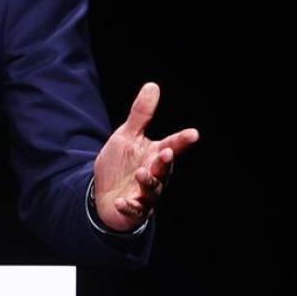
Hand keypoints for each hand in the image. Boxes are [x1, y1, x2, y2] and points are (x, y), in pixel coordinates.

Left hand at [92, 82, 198, 231]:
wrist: (103, 194)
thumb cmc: (119, 164)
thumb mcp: (125, 136)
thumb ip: (141, 114)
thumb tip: (153, 85)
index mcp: (154, 154)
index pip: (172, 145)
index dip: (182, 140)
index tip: (193, 134)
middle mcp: (155, 174)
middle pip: (164, 168)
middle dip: (165, 161)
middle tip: (166, 152)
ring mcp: (145, 194)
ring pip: (153, 190)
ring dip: (148, 181)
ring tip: (140, 173)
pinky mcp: (134, 209)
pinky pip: (134, 210)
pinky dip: (128, 206)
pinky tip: (120, 202)